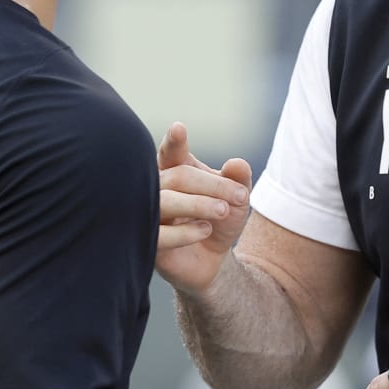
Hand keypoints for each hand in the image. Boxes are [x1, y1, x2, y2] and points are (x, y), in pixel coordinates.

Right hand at [155, 122, 251, 293]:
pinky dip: (184, 232)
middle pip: (177, 176)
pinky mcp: (148, 243)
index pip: (171, 153)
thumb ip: (238, 179)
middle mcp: (158, 190)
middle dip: (212, 185)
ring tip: (224, 211)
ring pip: (164, 202)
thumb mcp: (237, 198)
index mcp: (176, 172)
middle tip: (240, 197)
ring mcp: (149, 216)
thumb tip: (237, 163)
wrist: (214, 260)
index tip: (179, 128)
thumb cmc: (219, 221)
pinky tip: (205, 231)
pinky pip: (159, 234)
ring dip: (198, 204)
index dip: (174, 142)